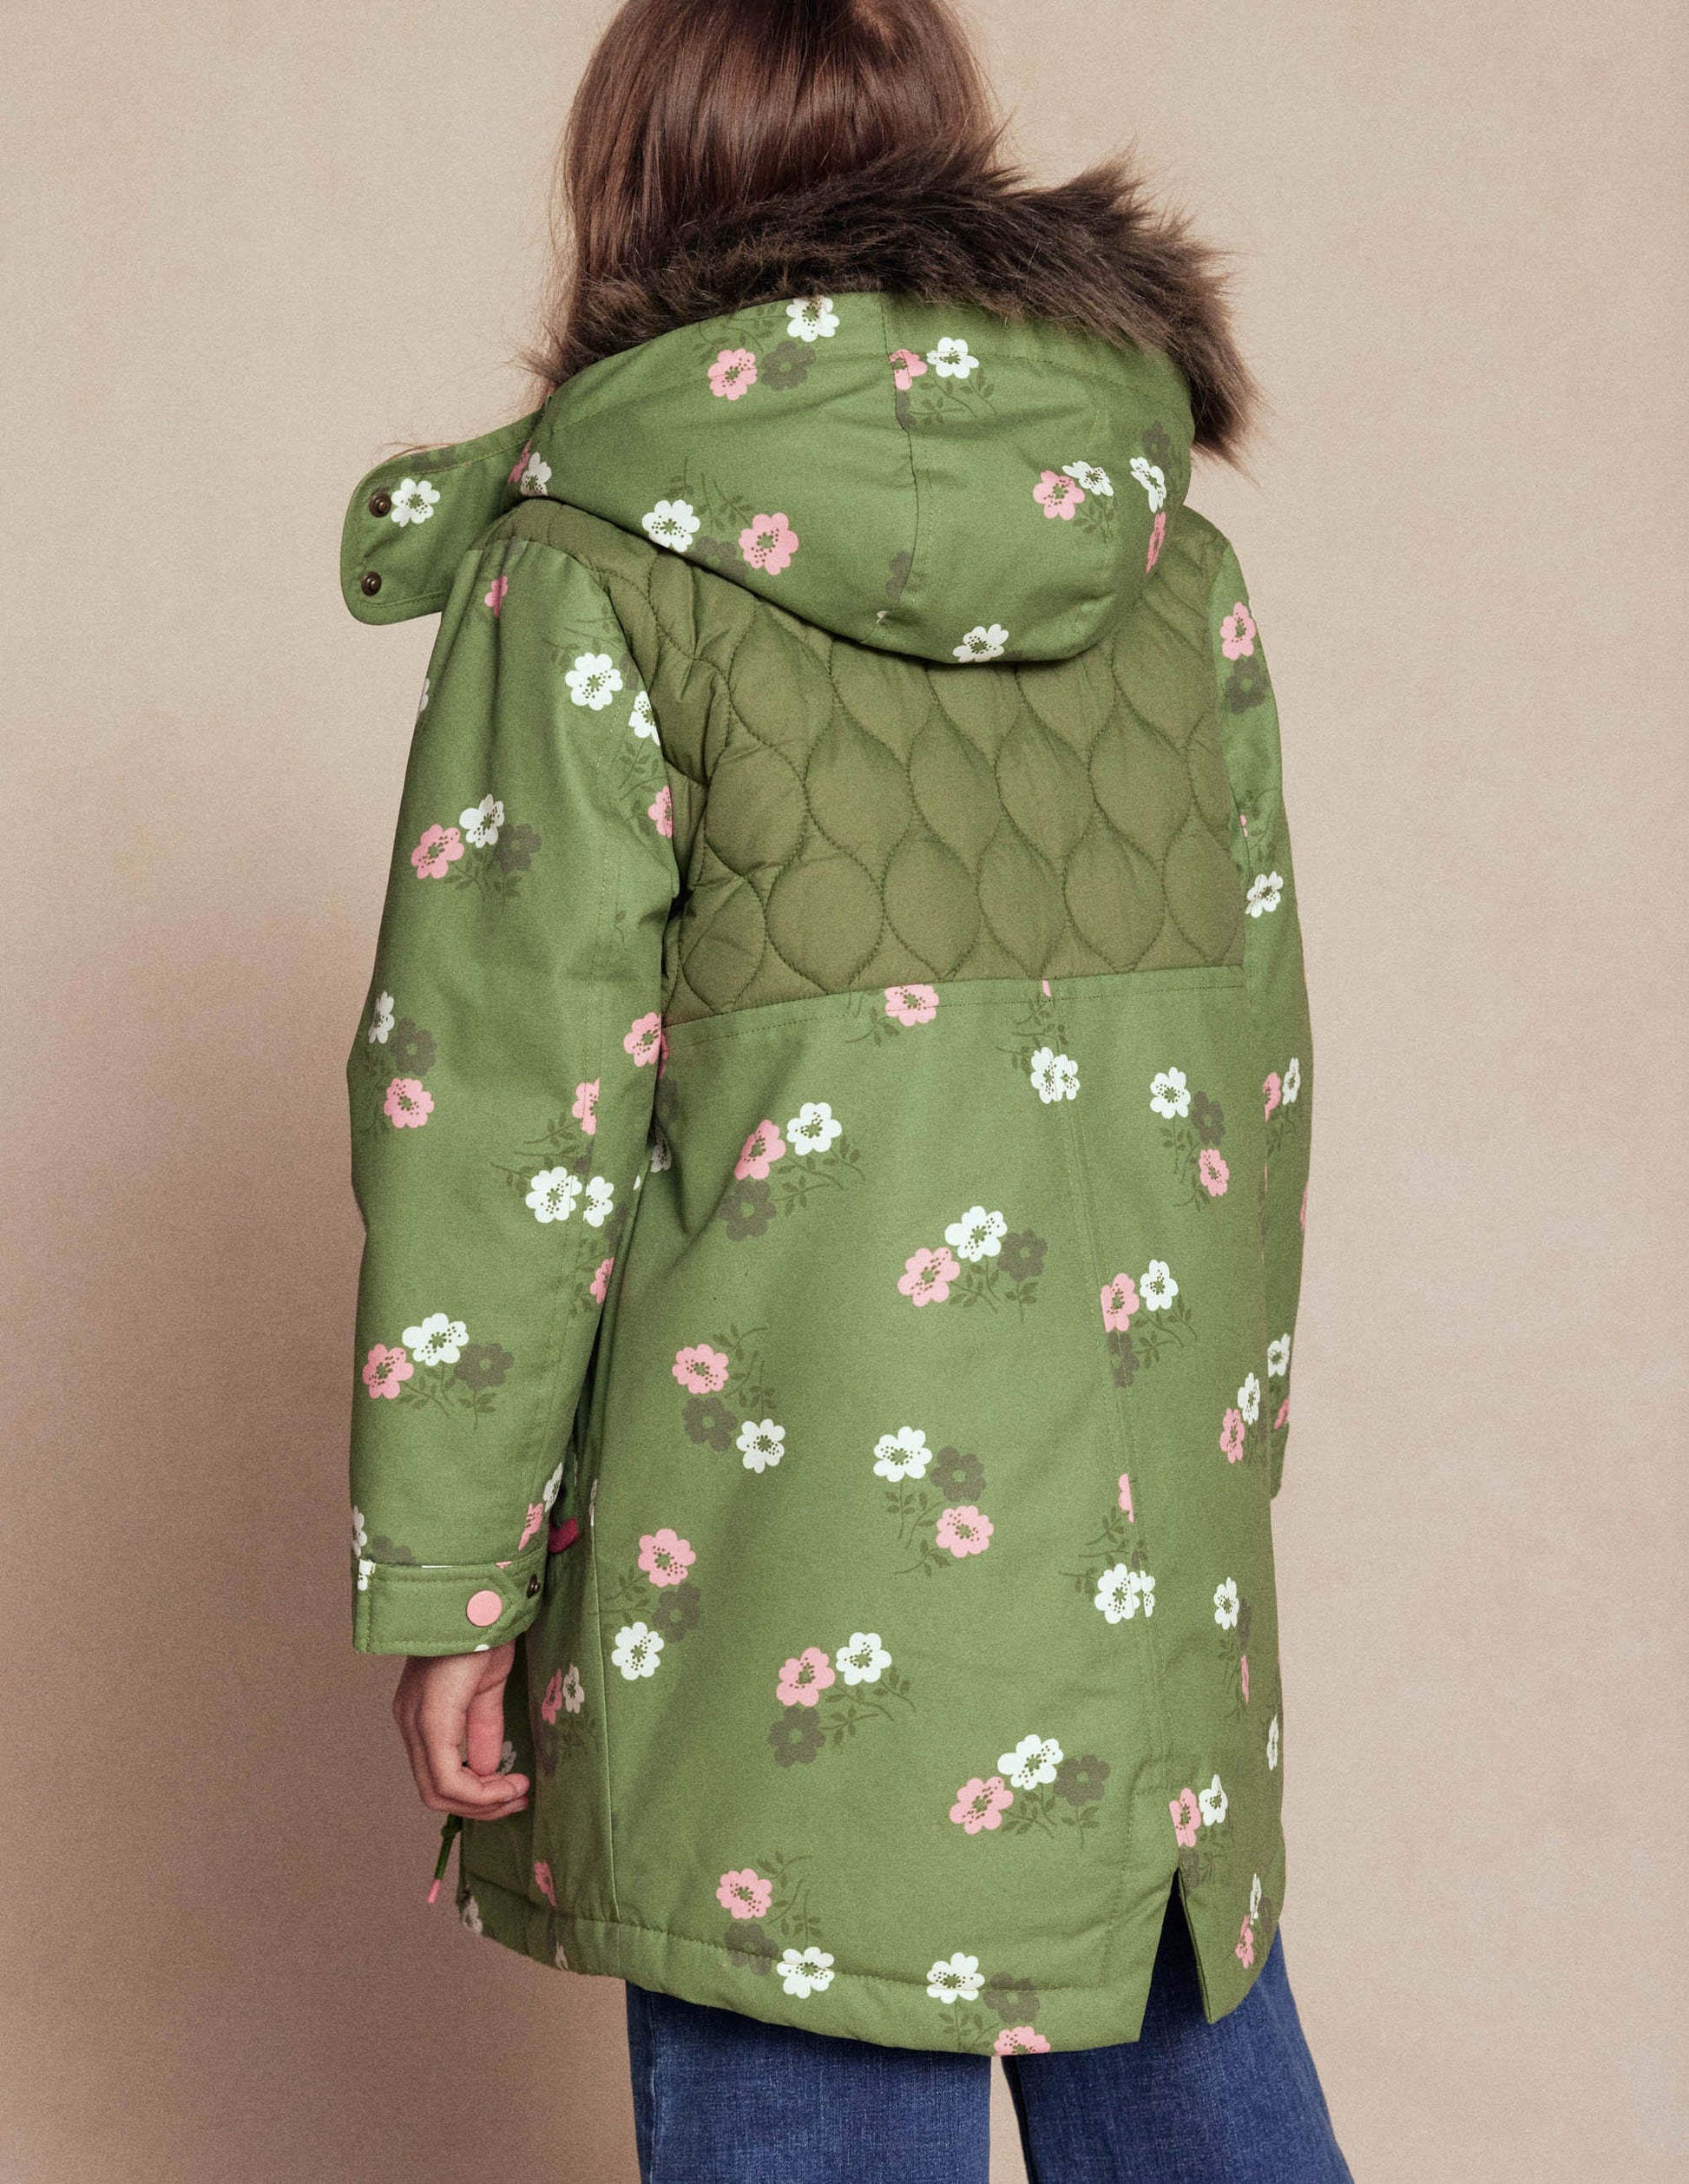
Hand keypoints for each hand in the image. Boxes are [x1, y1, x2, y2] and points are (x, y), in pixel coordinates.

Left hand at [392, 1643, 529, 1820]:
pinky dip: (481, 1792)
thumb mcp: (486, 1688)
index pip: (437, 1776)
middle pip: (434, 1793)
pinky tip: (510, 1783)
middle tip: (518, 1798)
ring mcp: (415, 1722)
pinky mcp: (431, 1720)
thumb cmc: (483, 1629)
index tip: (515, 1790)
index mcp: (420, 1714)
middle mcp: (410, 1722)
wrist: (479, 1595)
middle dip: (481, 1806)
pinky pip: (449, 1777)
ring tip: (518, 1792)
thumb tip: (489, 1770)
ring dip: (484, 1803)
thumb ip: (484, 1728)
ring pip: (438, 1792)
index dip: (476, 1795)